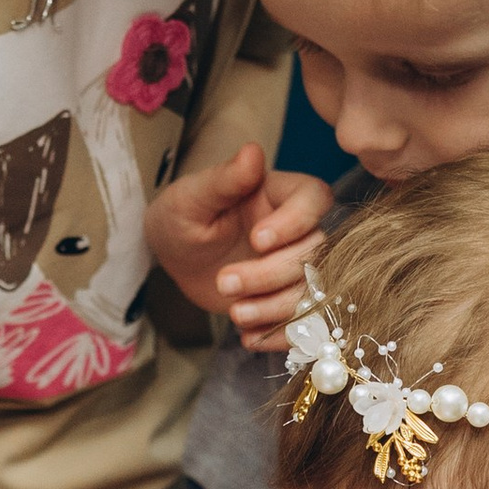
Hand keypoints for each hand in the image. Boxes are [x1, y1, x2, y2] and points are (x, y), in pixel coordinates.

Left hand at [146, 144, 330, 346]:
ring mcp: (296, 266)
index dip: (296, 221)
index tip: (257, 239)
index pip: (314, 198)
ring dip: (278, 308)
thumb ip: (224, 179)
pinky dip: (279, 335)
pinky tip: (247, 337)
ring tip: (235, 314)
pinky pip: (304, 322)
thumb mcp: (191, 197)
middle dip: (272, 274)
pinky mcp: (288, 300)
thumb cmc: (181, 216)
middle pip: (314, 251)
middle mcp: (298, 229)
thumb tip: (252, 151)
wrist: (174, 258)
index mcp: (279, 193)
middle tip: (224, 282)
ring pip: (314, 290)